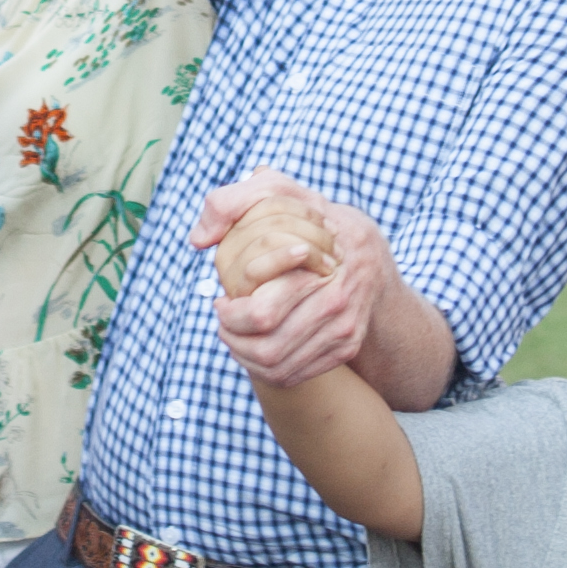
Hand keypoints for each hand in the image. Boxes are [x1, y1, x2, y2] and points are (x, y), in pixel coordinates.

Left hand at [194, 173, 387, 387]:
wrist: (368, 251)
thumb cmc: (313, 218)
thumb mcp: (278, 192)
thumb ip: (232, 201)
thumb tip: (199, 239)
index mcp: (319, 267)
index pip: (261, 313)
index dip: (230, 314)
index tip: (222, 300)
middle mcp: (337, 303)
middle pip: (267, 349)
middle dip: (233, 338)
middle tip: (224, 319)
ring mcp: (345, 329)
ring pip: (278, 368)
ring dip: (244, 357)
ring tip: (234, 334)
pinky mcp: (346, 347)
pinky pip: (294, 375)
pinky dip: (265, 370)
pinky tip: (255, 346)